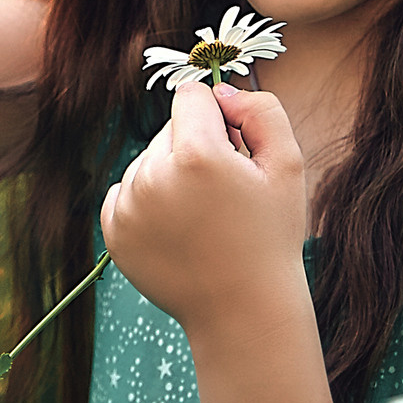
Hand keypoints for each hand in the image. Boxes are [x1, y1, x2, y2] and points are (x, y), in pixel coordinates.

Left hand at [99, 81, 310, 340]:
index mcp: (196, 154)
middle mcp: (153, 175)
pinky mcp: (114, 231)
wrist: (242, 310)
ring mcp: (128, 206)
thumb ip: (261, 111)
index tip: (234, 148)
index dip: (218, 116)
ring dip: (170, 175)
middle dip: (195, 146)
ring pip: (147, 160)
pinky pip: (126, 190)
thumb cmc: (271, 237)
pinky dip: (148, 201)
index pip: (190, 96)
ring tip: (202, 216)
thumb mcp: (288, 165)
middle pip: (168, 128)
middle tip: (223, 193)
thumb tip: (221, 91)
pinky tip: (178, 228)